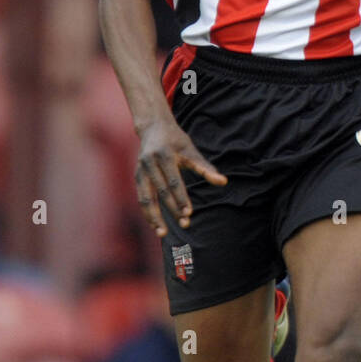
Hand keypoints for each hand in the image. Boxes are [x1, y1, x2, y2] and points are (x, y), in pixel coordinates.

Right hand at [135, 117, 226, 236]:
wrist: (153, 127)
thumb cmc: (176, 141)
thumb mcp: (191, 151)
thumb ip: (206, 168)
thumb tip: (223, 182)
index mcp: (164, 155)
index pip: (173, 181)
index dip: (181, 198)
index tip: (189, 212)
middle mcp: (149, 163)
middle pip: (161, 191)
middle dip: (172, 209)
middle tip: (185, 224)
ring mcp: (140, 170)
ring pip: (146, 198)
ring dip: (154, 217)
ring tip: (163, 234)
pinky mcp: (137, 177)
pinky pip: (141, 198)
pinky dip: (147, 212)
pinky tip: (155, 225)